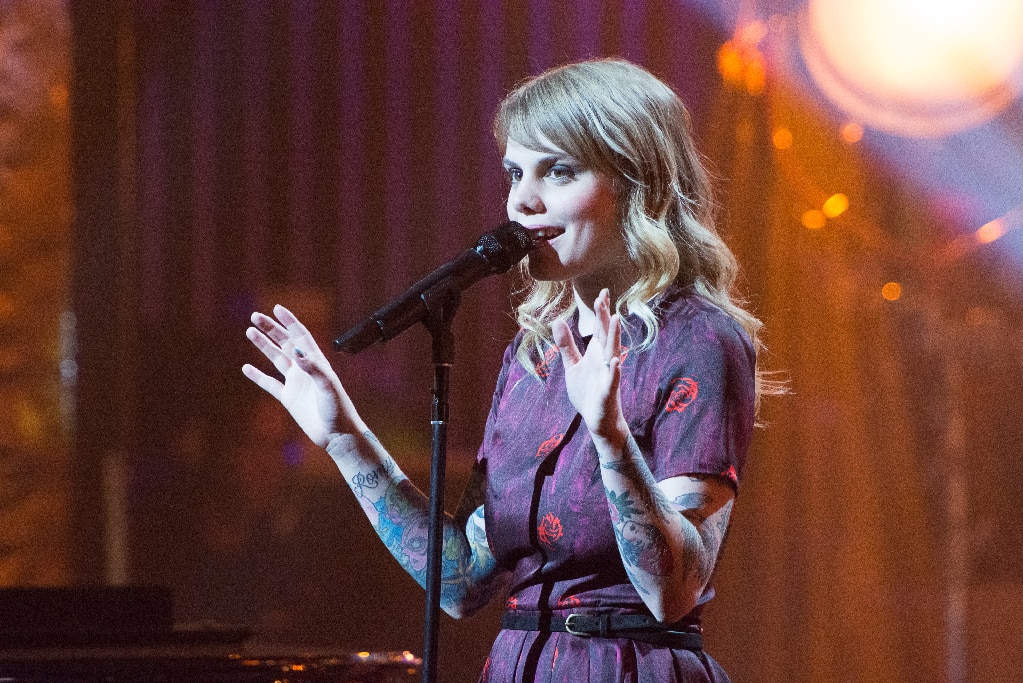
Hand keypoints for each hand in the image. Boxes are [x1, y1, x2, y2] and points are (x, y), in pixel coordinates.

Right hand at [242, 304, 364, 447]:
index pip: (301, 335)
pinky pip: (270, 384)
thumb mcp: (327, 385)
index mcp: (316, 362)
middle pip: (286, 342)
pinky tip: (246, 368)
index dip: (289, 321)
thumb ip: (312, 367)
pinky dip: (258, 376)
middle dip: (271, 329)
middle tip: (255, 316)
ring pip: (276, 358)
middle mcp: (305, 368)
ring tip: (249, 331)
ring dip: (263, 345)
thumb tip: (296, 350)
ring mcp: (296, 383)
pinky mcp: (289, 398)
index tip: (277, 308)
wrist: (337, 434)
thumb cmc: (337, 409)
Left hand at [552, 289, 629, 446]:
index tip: (601, 293)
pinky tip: (614, 361)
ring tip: (616, 319)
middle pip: (606, 335)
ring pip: (612, 353)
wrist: (598, 420)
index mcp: (596, 353)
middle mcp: (604, 360)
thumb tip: (557, 321)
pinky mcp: (608, 392)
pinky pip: (612, 380)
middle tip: (604, 297)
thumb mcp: (573, 366)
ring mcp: (608, 375)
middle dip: (605, 317)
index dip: (600, 312)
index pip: (599, 329)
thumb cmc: (587, 392)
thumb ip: (566, 345)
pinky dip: (614, 370)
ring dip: (614, 337)